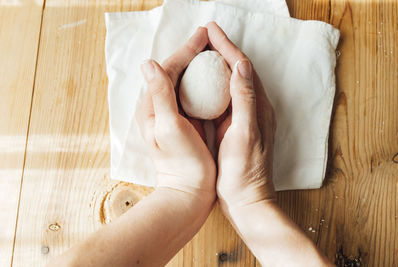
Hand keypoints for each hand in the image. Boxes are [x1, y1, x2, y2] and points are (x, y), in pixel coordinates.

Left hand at [136, 27, 215, 197]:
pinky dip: (203, 82)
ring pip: (184, 81)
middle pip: (174, 71)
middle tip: (209, 36)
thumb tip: (149, 63)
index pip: (168, 69)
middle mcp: (159, 107)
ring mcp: (172, 115)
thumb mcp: (169, 127)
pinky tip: (215, 76)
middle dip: (191, 52)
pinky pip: (192, 94)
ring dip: (197, 64)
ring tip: (213, 49)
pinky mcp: (185, 122)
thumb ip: (160, 95)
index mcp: (152, 106)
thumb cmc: (181, 162)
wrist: (188, 190)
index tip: (203, 35)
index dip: (186, 50)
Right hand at [206, 22, 276, 210]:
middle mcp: (253, 109)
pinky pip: (223, 99)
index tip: (211, 30)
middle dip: (222, 50)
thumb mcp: (245, 134)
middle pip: (237, 71)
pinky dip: (212, 86)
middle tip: (205, 35)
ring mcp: (243, 118)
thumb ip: (245, 100)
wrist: (246, 199)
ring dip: (217, 65)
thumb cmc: (245, 171)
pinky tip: (200, 85)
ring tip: (201, 52)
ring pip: (229, 83)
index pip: (242, 67)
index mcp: (257, 107)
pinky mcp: (233, 128)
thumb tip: (240, 65)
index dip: (227, 46)